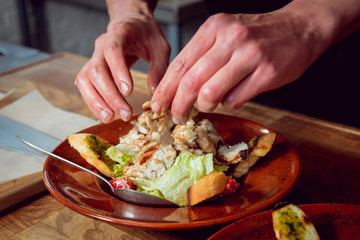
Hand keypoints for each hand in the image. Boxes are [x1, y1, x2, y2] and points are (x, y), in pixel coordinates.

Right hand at [75, 0, 169, 122]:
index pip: (113, 51)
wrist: (132, 24)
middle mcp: (101, 45)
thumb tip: (154, 95)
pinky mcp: (91, 69)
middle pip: (96, 69)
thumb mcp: (160, 47)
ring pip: (85, 79)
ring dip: (96, 101)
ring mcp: (93, 57)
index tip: (128, 91)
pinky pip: (84, 85)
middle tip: (125, 113)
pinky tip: (104, 114)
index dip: (118, 71)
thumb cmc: (147, 35)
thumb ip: (159, 68)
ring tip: (110, 118)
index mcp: (120, 34)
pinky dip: (92, 101)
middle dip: (110, 95)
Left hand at [151, 4, 335, 123]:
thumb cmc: (257, 35)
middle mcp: (230, 39)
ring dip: (205, 106)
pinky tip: (235, 96)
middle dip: (179, 105)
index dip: (165, 89)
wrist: (299, 28)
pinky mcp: (268, 72)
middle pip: (191, 81)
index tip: (157, 105)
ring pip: (211, 92)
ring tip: (208, 105)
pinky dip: (230, 104)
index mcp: (213, 29)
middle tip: (177, 117)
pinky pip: (236, 99)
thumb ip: (202, 57)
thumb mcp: (224, 34)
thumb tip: (178, 87)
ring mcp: (250, 55)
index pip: (180, 64)